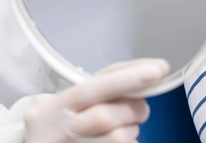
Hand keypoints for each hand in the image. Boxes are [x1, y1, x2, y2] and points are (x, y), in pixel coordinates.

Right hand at [24, 58, 169, 142]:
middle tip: (141, 110)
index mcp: (48, 109)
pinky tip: (118, 142)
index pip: (90, 88)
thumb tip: (141, 79)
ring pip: (117, 138)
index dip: (126, 78)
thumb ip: (95, 94)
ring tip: (125, 131)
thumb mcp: (64, 110)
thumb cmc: (58, 134)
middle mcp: (53, 131)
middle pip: (104, 116)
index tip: (157, 70)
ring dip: (131, 132)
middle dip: (132, 110)